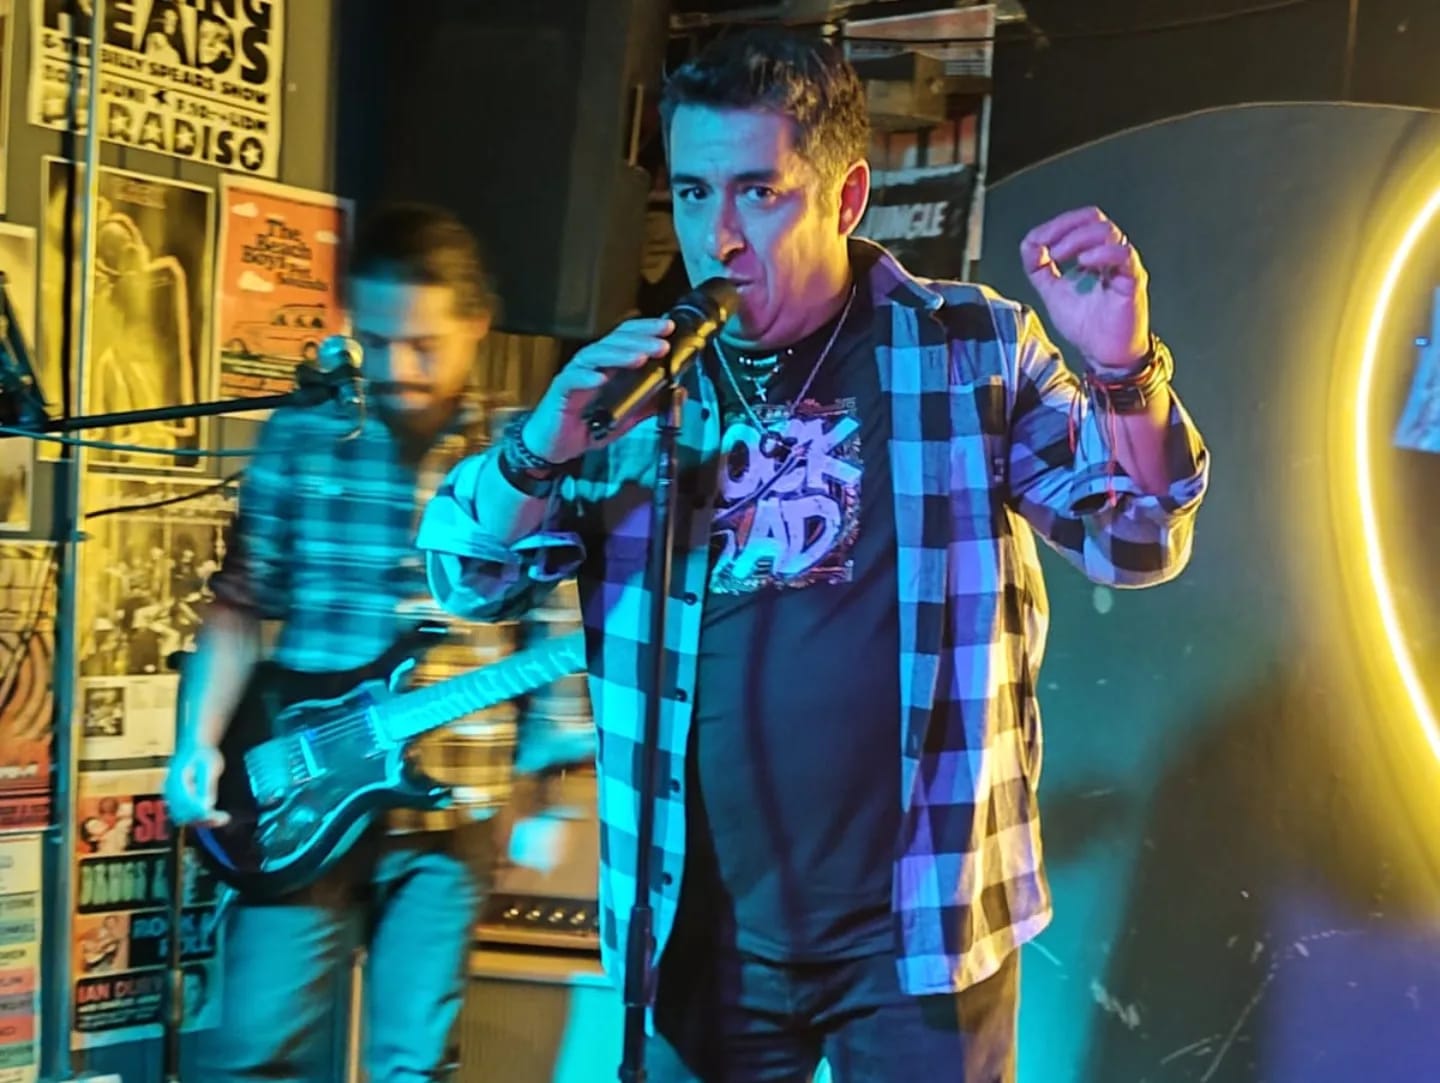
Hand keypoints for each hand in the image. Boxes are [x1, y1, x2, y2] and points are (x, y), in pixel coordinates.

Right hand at [163, 742, 229, 827]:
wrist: (194, 746)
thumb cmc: (204, 754)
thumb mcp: (211, 766)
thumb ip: (208, 786)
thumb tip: (207, 805)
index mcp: (177, 781)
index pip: (188, 805)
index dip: (204, 814)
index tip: (221, 816)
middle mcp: (170, 791)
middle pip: (183, 814)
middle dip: (203, 820)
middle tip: (224, 819)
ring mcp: (170, 796)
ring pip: (182, 817)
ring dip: (201, 821)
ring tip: (221, 819)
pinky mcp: (175, 799)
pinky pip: (183, 813)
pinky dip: (197, 818)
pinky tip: (212, 815)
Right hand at [522, 317, 675, 463]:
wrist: (554, 445)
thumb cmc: (586, 426)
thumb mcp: (626, 418)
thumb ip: (648, 404)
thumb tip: (676, 391)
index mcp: (607, 365)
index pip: (627, 338)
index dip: (646, 330)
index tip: (669, 328)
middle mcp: (591, 365)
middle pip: (614, 342)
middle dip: (640, 340)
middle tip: (661, 344)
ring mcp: (575, 375)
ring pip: (595, 356)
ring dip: (618, 355)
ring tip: (639, 358)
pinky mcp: (560, 391)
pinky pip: (572, 379)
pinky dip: (586, 377)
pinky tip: (600, 379)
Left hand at [1020, 207, 1149, 370]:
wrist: (1103, 353)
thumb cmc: (1086, 324)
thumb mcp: (1051, 292)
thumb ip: (1038, 268)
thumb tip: (1029, 244)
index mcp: (1093, 253)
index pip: (1081, 222)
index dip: (1058, 224)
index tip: (1038, 240)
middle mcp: (1110, 255)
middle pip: (1095, 219)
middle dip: (1067, 227)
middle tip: (1050, 248)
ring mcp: (1123, 265)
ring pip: (1108, 231)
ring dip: (1078, 239)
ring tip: (1059, 256)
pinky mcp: (1133, 279)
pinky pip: (1124, 254)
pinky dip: (1101, 253)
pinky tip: (1083, 263)